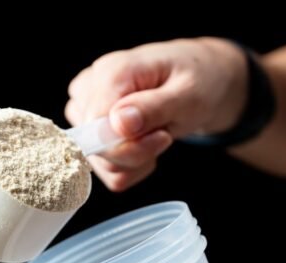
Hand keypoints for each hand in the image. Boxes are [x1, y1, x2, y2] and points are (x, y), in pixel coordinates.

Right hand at [65, 38, 247, 190]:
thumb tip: (117, 124)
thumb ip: (153, 108)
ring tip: (155, 135)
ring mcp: (85, 110)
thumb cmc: (196, 81)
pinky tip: (145, 145)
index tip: (163, 135)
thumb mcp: (188, 94)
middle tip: (164, 134)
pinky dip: (129, 167)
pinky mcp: (89, 130)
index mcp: (110, 71)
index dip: (130, 144)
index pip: (96, 126)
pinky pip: (102, 169)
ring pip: (98, 162)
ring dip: (134, 162)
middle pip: (94, 147)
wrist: (200, 81)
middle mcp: (89, 89)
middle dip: (136, 154)